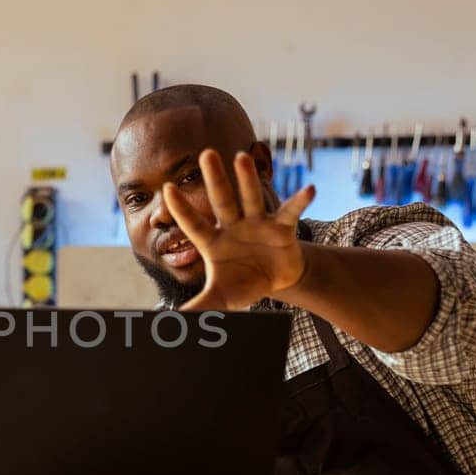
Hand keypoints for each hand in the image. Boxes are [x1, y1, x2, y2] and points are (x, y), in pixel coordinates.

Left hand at [164, 149, 315, 310]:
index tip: (167, 188)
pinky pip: (290, 212)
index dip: (182, 209)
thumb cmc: (242, 284)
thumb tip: (174, 321)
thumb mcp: (220, 298)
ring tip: (241, 157)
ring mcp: (257, 224)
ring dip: (247, 179)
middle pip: (222, 200)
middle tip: (206, 153)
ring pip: (251, 198)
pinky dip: (299, 201)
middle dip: (215, 179)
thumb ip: (200, 306)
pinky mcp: (282, 228)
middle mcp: (233, 226)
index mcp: (213, 242)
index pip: (194, 224)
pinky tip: (308, 189)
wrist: (275, 280)